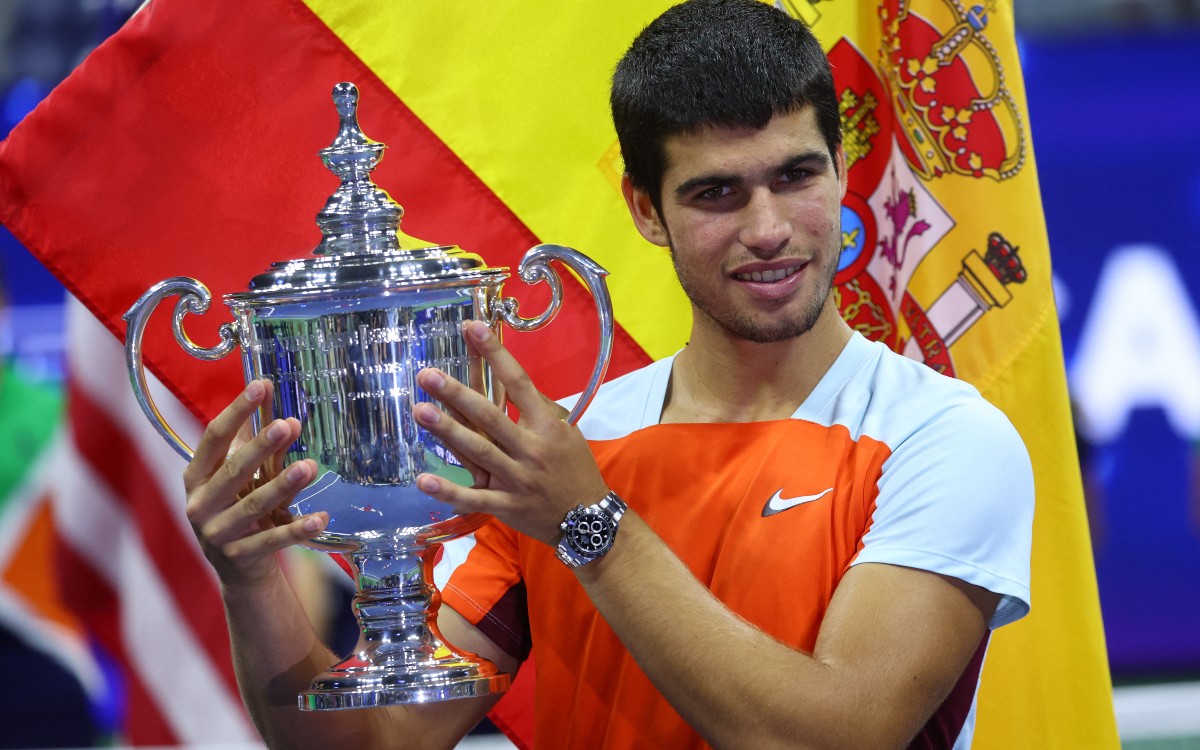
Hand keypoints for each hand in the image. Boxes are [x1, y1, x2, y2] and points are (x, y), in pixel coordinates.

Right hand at [183, 379, 325, 590]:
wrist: (239, 571)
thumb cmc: (239, 511)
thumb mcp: (244, 480)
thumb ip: (262, 451)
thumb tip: (287, 416)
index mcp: (196, 478)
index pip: (214, 438)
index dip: (237, 411)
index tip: (261, 386)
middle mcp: (200, 504)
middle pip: (232, 471)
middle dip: (260, 448)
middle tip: (286, 425)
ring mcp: (217, 533)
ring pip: (253, 505)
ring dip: (282, 485)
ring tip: (309, 467)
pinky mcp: (239, 557)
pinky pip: (272, 540)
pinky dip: (297, 529)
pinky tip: (321, 517)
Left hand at [412, 320, 608, 545]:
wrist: (588, 519)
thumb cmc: (575, 469)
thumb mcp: (567, 432)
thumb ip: (539, 408)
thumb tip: (509, 381)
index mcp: (546, 426)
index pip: (518, 382)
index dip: (495, 354)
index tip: (472, 329)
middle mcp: (530, 449)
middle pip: (489, 416)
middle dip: (457, 394)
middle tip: (428, 375)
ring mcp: (516, 479)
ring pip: (477, 452)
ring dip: (447, 432)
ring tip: (420, 410)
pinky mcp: (505, 506)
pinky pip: (472, 498)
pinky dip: (448, 491)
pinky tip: (422, 479)